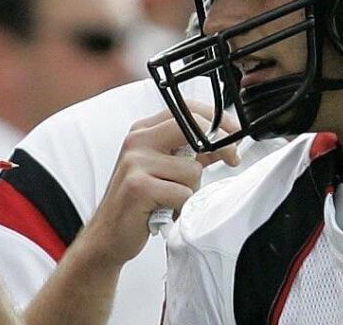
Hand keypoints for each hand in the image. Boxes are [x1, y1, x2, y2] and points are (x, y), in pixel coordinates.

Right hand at [81, 102, 239, 266]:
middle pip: (190, 127)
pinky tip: (166, 212)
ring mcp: (135, 163)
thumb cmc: (138, 201)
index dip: (216, 117)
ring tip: (173, 200)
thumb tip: (224, 144)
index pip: (185, 109)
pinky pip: (182, 194)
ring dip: (191, 191)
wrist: (107, 234)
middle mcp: (137, 141)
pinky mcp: (138, 187)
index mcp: (143, 131)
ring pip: (192, 169)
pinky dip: (181, 207)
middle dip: (220, 145)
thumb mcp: (164, 169)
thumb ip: (191, 153)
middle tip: (232, 159)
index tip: (235, 132)